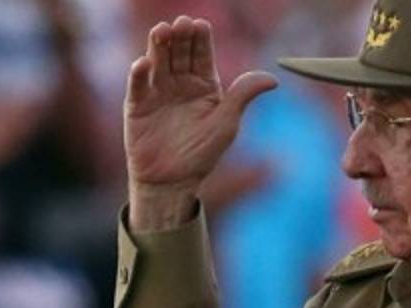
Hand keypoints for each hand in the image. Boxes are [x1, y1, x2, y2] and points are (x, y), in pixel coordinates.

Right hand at [124, 16, 276, 230]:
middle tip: (182, 23)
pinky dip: (139, 74)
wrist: (174, 181)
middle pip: (178, 53)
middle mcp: (179, 83)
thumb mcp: (227, 123)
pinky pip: (138, 86)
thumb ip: (243, 96)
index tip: (201, 25)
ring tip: (162, 31)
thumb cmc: (203, 153)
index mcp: (204, 85)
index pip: (202, 55)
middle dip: (180, 37)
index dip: (201, 39)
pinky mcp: (136, 105)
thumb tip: (274, 79)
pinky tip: (144, 63)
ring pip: (158, 62)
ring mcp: (157, 92)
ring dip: (158, 46)